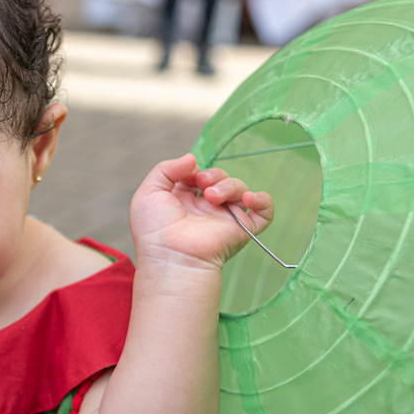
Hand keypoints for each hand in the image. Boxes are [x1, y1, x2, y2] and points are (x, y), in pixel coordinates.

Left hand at [129, 153, 273, 271]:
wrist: (170, 255)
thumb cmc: (154, 229)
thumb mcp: (149, 192)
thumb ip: (166, 169)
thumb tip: (192, 158)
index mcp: (184, 200)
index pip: (199, 174)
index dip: (196, 169)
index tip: (189, 174)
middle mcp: (205, 208)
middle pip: (222, 178)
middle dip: (215, 174)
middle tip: (203, 184)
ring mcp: (225, 219)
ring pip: (240, 190)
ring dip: (230, 185)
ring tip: (212, 196)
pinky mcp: (242, 229)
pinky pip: (265, 212)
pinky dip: (263, 200)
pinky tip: (248, 199)